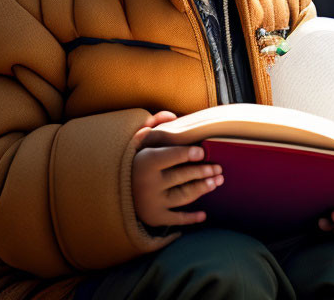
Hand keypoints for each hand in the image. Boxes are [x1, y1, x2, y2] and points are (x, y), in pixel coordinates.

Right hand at [131, 111, 224, 227]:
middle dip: (203, 172)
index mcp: (145, 163)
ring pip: (183, 196)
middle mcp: (148, 184)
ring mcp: (152, 203)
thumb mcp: (140, 140)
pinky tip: (203, 215)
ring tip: (216, 182)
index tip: (203, 151)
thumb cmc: (135, 161)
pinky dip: (191, 218)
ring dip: (202, 189)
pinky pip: (176, 219)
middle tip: (218, 169)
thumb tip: (173, 115)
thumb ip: (155, 123)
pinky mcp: (154, 218)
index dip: (188, 153)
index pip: (171, 156)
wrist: (115, 189)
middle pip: (182, 177)